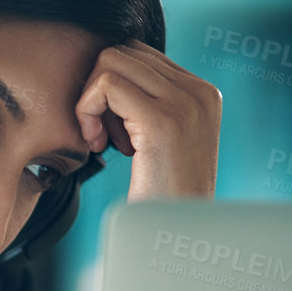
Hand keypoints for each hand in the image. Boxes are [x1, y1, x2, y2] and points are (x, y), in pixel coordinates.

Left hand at [74, 40, 220, 201]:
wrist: (180, 238)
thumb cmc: (162, 201)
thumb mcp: (162, 144)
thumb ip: (149, 107)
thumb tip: (108, 78)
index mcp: (204, 94)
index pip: (141, 55)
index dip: (112, 88)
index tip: (112, 131)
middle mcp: (200, 92)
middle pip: (124, 51)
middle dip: (99, 90)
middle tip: (102, 135)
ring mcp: (185, 103)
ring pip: (112, 61)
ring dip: (91, 100)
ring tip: (102, 141)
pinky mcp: (163, 120)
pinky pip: (106, 85)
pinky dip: (88, 111)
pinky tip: (99, 146)